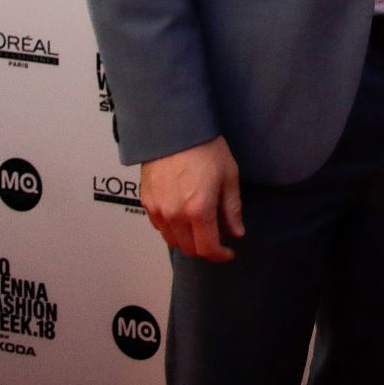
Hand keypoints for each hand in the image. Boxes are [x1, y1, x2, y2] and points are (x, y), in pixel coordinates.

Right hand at [139, 136, 243, 260]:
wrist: (175, 129)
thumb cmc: (207, 148)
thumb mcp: (229, 176)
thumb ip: (232, 209)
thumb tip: (237, 232)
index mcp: (199, 210)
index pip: (208, 248)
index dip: (220, 255)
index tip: (228, 252)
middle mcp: (175, 216)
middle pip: (189, 248)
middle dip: (205, 247)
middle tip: (216, 236)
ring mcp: (158, 211)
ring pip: (172, 240)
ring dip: (187, 239)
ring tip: (200, 224)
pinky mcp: (147, 203)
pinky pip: (160, 227)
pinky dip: (172, 228)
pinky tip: (182, 215)